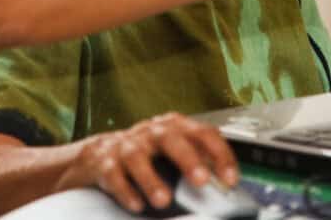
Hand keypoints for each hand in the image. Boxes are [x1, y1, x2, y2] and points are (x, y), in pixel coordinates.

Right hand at [75, 112, 238, 212]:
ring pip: (137, 157)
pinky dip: (125, 190)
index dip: (219, 154)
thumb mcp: (173, 152)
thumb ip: (197, 162)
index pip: (203, 133)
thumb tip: (224, 187)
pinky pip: (113, 174)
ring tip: (163, 200)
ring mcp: (127, 145)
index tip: (230, 179)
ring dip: (151, 179)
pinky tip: (136, 204)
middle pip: (170, 138)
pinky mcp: (105, 162)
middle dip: (188, 159)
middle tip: (201, 181)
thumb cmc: (147, 155)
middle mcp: (151, 132)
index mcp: (175, 127)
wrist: (100, 154)